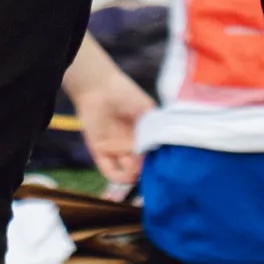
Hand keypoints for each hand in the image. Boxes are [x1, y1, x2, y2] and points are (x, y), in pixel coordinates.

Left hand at [66, 64, 154, 192]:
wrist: (99, 86)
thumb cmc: (126, 94)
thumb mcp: (147, 109)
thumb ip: (155, 128)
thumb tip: (161, 148)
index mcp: (143, 137)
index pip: (153, 157)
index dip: (158, 163)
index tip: (164, 165)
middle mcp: (130, 146)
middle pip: (141, 168)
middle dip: (146, 170)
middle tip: (148, 164)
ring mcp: (115, 150)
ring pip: (127, 172)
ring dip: (132, 173)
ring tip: (135, 165)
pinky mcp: (99, 152)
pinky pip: (109, 170)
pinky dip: (117, 177)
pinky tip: (125, 174)